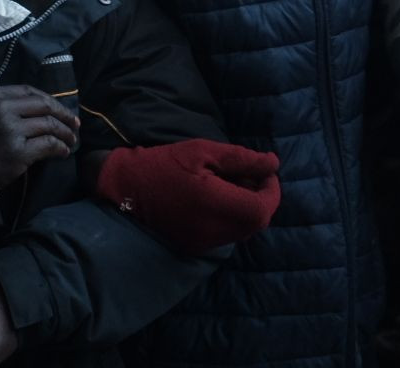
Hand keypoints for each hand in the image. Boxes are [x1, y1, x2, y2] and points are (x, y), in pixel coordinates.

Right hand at [0, 85, 77, 201]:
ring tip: (71, 140)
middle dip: (64, 114)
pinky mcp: (17, 153)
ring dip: (65, 133)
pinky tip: (63, 152)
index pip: (28, 91)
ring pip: (50, 125)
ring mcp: (9, 131)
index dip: (49, 100)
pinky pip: (48, 145)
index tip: (59, 109)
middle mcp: (0, 109)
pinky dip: (60, 148)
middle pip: (44, 106)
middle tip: (74, 124)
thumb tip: (29, 109)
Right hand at [95, 140, 280, 253]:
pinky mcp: (193, 247)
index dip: (271, 191)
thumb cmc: (165, 163)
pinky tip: (219, 199)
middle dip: (261, 198)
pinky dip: (232, 218)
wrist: (126, 187)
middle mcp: (209, 230)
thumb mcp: (204, 151)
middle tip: (250, 175)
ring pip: (242, 231)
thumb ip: (242, 159)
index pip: (261, 210)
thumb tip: (274, 164)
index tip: (265, 172)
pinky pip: (226, 235)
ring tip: (232, 184)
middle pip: (255, 223)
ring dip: (247, 208)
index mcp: (212, 204)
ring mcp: (201, 243)